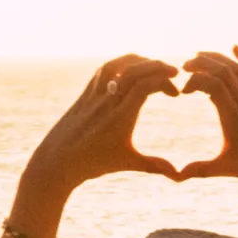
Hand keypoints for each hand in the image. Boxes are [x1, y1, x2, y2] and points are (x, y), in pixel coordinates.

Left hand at [24, 56, 178, 196]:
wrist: (59, 159)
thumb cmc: (94, 164)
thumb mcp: (128, 163)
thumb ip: (155, 166)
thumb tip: (179, 176)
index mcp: (120, 117)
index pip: (144, 86)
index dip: (164, 83)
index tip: (177, 92)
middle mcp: (107, 100)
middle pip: (133, 71)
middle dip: (157, 67)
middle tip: (174, 73)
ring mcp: (95, 94)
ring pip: (117, 64)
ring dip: (139, 61)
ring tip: (154, 66)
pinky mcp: (86, 93)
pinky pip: (104, 69)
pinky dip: (121, 63)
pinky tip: (131, 68)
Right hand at [179, 47, 237, 193]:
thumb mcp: (229, 169)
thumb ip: (201, 170)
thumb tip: (176, 176)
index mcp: (234, 117)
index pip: (210, 84)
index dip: (192, 81)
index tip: (183, 91)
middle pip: (221, 70)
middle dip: (199, 64)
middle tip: (184, 69)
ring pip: (237, 69)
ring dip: (216, 58)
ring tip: (199, 57)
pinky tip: (234, 47)